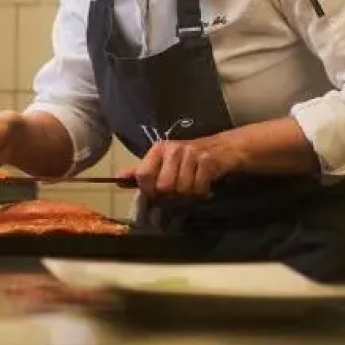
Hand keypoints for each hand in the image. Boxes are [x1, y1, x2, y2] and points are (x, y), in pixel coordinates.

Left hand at [118, 137, 240, 199]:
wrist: (226, 148)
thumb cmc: (191, 159)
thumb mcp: (165, 162)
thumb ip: (142, 171)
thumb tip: (118, 179)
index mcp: (158, 149)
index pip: (143, 176)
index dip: (149, 191)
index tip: (159, 194)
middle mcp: (173, 149)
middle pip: (163, 187)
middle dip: (172, 196)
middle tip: (181, 193)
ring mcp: (191, 154)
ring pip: (181, 190)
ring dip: (189, 196)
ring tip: (194, 189)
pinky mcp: (208, 161)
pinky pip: (198, 189)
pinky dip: (202, 194)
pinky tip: (205, 188)